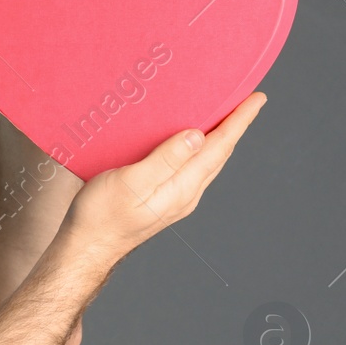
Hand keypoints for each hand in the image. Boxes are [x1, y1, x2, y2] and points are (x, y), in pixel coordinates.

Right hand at [61, 92, 268, 267]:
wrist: (88, 246)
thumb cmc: (102, 214)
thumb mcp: (131, 182)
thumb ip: (165, 159)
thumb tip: (197, 136)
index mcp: (182, 187)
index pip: (219, 147)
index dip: (238, 121)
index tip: (257, 98)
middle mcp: (187, 194)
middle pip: (219, 154)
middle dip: (235, 126)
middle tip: (249, 101)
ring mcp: (177, 199)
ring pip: (208, 162)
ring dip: (221, 138)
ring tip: (228, 118)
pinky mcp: (165, 200)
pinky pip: (193, 169)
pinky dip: (202, 150)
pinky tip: (193, 144)